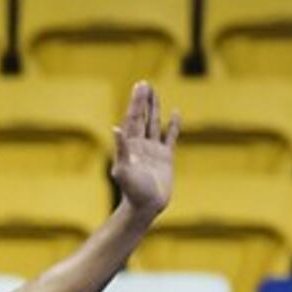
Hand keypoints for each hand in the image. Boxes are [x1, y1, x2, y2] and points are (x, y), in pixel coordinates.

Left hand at [110, 80, 177, 218]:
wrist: (146, 207)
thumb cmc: (132, 191)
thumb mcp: (124, 170)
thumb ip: (120, 149)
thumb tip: (115, 128)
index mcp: (130, 145)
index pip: (133, 119)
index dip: (136, 102)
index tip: (140, 86)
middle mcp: (140, 146)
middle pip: (142, 118)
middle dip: (143, 101)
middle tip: (144, 83)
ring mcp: (153, 151)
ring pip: (154, 124)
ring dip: (155, 109)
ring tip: (154, 92)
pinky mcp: (165, 158)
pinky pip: (170, 137)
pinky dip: (173, 125)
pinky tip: (176, 113)